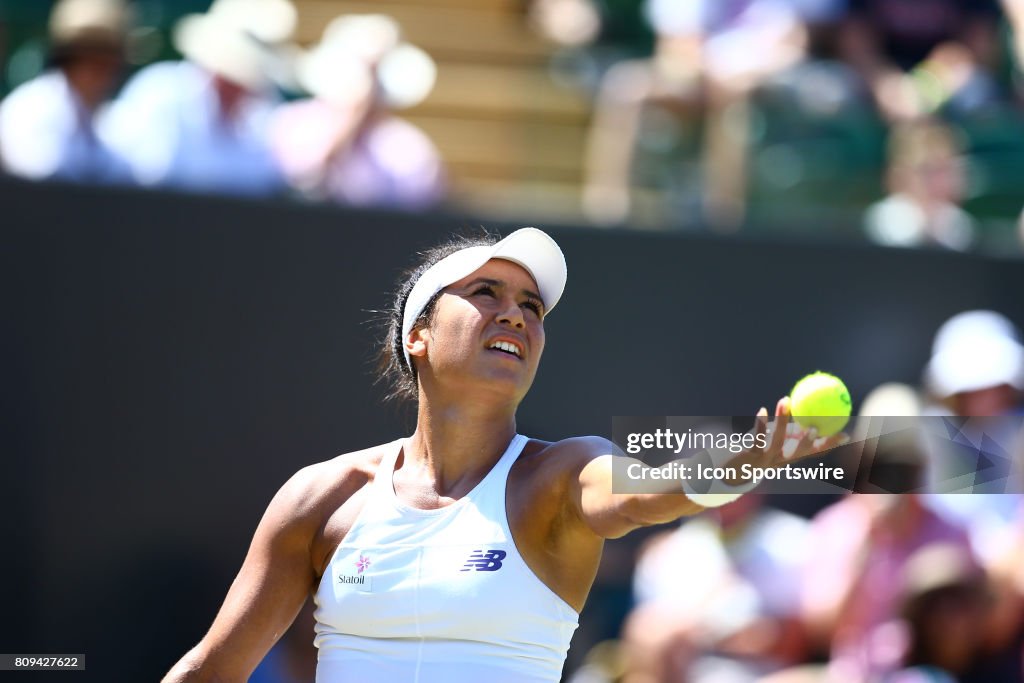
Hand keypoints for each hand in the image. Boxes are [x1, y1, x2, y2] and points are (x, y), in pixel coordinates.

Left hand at [726, 397, 849, 479]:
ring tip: (785, 401)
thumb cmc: (757, 448)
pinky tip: (762, 410)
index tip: (846, 435)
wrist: (731, 468)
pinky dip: (759, 424)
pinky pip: (756, 439)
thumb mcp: (777, 439)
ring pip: (777, 442)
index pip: (815, 452)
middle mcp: (781, 460)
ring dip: (782, 421)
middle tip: (816, 428)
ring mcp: (766, 459)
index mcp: (791, 455)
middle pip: (800, 453)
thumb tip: (808, 414)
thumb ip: (792, 430)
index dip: (831, 445)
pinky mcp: (750, 455)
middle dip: (810, 442)